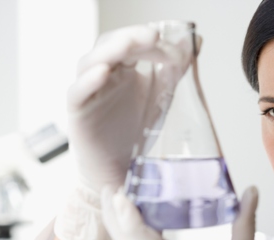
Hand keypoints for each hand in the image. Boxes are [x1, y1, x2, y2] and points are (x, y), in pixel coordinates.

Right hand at [55, 23, 194, 239]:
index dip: (145, 38)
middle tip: (151, 35)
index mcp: (122, 70)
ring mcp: (89, 94)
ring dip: (108, 52)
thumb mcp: (161, 97)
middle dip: (129, 38)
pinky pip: (77, 93)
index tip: (168, 40)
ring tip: (128, 45)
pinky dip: (88, 81)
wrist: (120, 169)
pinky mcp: (78, 114)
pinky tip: (102, 73)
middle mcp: (103, 78)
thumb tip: (196, 41)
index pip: (128, 43)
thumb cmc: (136, 132)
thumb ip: (175, 70)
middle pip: (107, 46)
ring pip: (88, 64)